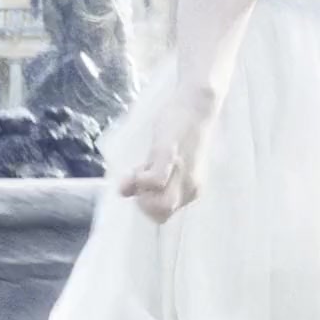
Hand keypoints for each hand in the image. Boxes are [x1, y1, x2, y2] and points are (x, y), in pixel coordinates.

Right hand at [119, 90, 217, 223]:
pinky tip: (137, 167)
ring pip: (159, 205)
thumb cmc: (181, 131)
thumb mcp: (168, 161)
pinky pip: (155, 181)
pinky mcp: (170, 156)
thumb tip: (123, 192)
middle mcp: (191, 186)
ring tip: (138, 171)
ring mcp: (181, 173)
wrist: (197, 105)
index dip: (147, 202)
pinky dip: (140, 179)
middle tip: (138, 179)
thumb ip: (149, 178)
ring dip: (141, 193)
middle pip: (161, 215)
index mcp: (192, 190)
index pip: (163, 214)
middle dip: (142, 203)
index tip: (142, 183)